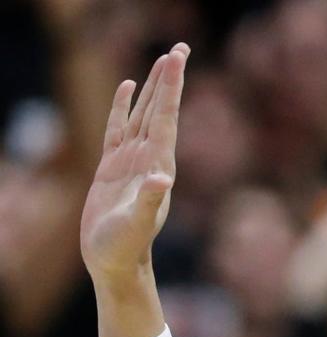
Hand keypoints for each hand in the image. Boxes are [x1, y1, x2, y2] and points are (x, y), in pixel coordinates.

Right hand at [80, 43, 188, 283]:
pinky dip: (123, 105)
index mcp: (157, 167)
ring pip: (142, 114)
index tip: (177, 58)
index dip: (171, 88)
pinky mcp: (112, 167)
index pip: (165, 119)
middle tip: (179, 48)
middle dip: (169, 80)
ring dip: (152, 88)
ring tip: (162, 60)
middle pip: (159, 110)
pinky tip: (128, 87)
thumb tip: (161, 179)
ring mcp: (131, 162)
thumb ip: (149, 202)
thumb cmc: (126, 249)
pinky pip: (118, 127)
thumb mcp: (136, 225)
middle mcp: (148, 160)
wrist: (114, 264)